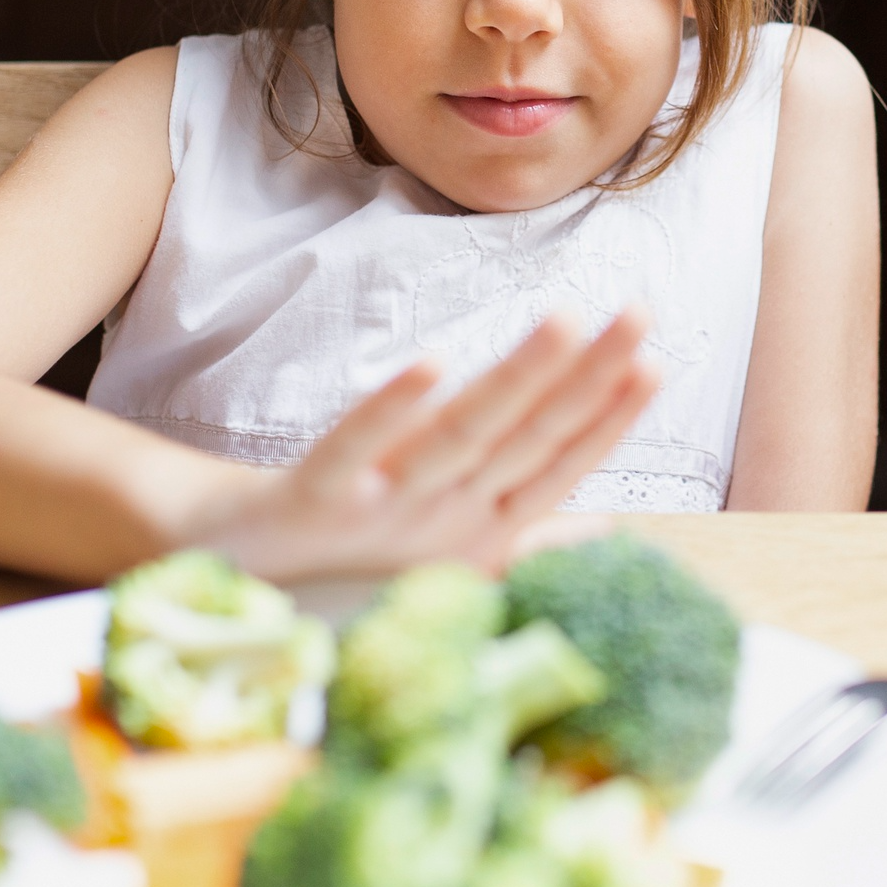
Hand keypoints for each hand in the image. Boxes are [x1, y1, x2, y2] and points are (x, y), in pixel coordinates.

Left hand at [188, 310, 657, 581]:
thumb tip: (608, 526)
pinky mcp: (318, 498)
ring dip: (518, 381)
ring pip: (463, 437)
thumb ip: (530, 535)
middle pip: (526, 440)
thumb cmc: (347, 555)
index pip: (559, 467)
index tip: (658, 362)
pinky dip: (396, 408)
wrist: (228, 572)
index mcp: (477, 531)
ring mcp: (383, 513)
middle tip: (639, 313)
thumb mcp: (451, 550)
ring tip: (566, 322)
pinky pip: (360, 448)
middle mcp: (442, 523)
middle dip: (589, 377)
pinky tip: (436, 360)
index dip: (610, 418)